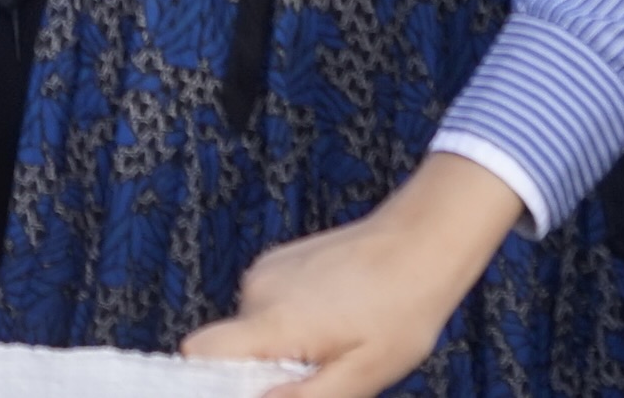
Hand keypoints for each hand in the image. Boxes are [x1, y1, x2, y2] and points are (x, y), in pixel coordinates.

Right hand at [188, 151, 525, 393]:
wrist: (423, 242)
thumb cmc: (403, 308)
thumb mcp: (362, 374)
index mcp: (275, 320)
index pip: (200, 351)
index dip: (210, 381)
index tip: (251, 391)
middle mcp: (260, 289)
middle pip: (232, 348)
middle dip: (268, 369)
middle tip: (323, 369)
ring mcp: (268, 271)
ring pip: (255, 330)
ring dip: (285, 346)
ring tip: (337, 339)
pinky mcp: (280, 261)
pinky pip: (269, 306)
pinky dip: (293, 322)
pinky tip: (336, 317)